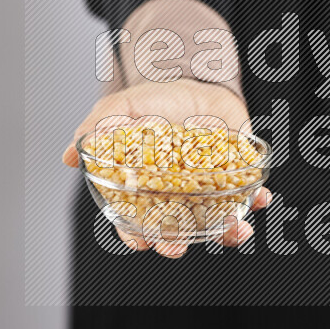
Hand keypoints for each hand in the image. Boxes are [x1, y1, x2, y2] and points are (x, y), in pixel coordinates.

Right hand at [62, 78, 270, 257]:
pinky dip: (256, 200)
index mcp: (148, 186)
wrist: (197, 81)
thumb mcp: (123, 107)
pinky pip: (247, 195)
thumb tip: (68, 155)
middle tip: (176, 247)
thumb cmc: (157, 99)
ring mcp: (208, 187)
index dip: (137, 234)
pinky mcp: (236, 175)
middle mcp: (178, 194)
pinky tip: (261, 198)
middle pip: (176, 228)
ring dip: (226, 231)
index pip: (138, 219)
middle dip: (177, 242)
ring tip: (234, 230)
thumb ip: (99, 129)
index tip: (139, 242)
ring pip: (216, 220)